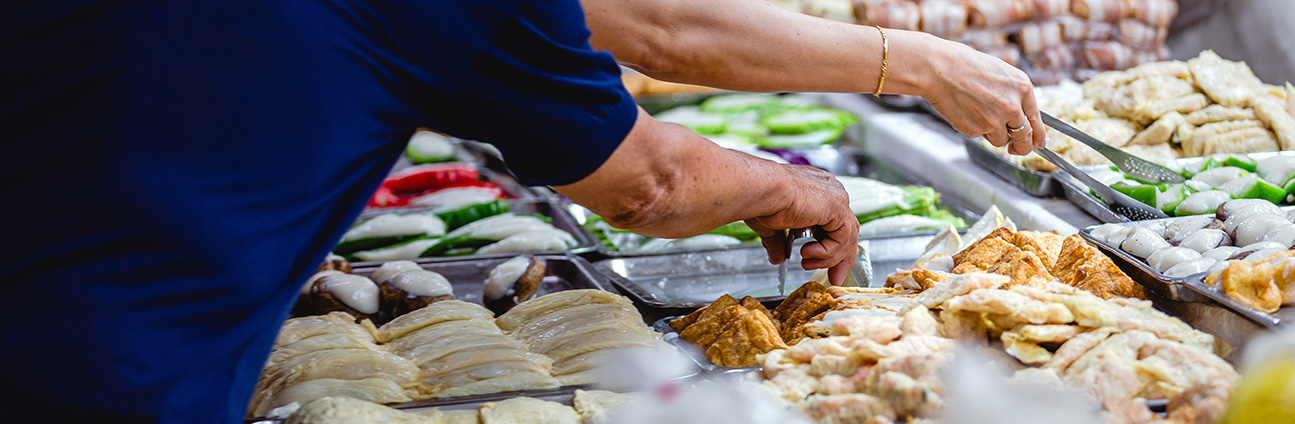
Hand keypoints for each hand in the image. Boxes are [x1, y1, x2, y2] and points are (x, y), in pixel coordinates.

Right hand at [743, 165, 858, 284]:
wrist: (762, 190)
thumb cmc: (761, 199)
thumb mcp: (771, 227)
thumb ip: (779, 243)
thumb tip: (777, 258)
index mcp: (816, 191)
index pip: (834, 221)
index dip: (830, 245)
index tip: (818, 262)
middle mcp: (830, 191)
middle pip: (846, 230)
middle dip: (839, 258)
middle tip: (833, 277)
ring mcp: (837, 198)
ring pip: (846, 236)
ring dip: (830, 258)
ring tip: (807, 264)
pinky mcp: (838, 208)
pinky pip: (842, 238)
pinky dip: (827, 251)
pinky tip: (808, 253)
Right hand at [919, 38, 1045, 155]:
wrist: (940, 69)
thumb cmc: (966, 66)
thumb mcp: (1000, 73)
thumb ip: (1013, 94)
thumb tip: (1018, 116)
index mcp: (1022, 88)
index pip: (1037, 119)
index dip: (1038, 135)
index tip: (1037, 142)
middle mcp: (1013, 106)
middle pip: (1024, 136)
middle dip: (1021, 146)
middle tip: (1016, 148)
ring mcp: (994, 120)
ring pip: (1000, 140)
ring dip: (992, 133)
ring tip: (977, 113)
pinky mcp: (976, 130)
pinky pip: (979, 136)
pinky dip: (973, 128)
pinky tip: (965, 110)